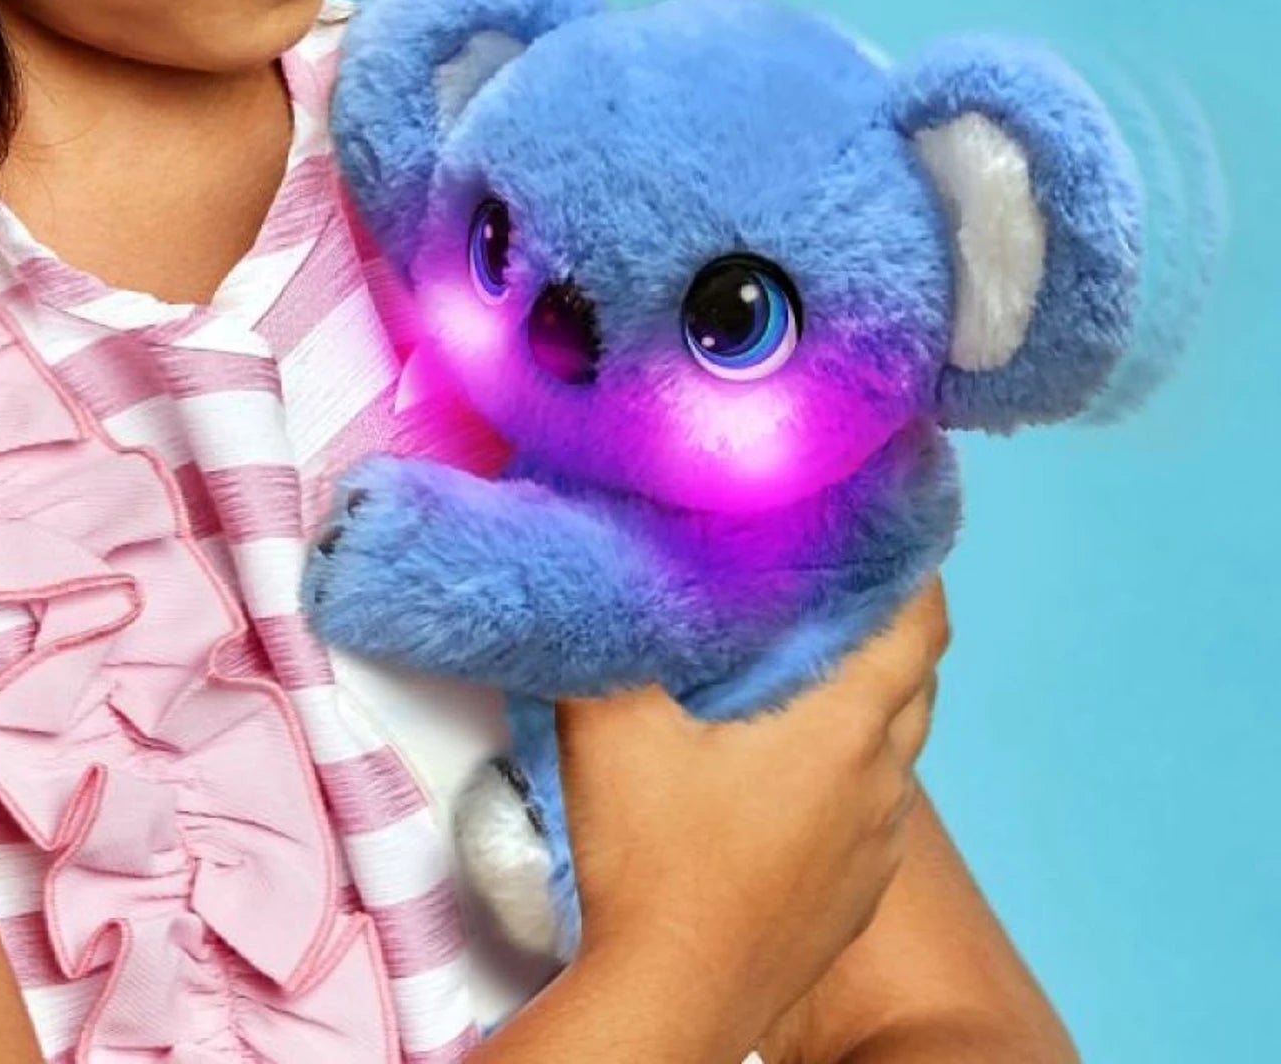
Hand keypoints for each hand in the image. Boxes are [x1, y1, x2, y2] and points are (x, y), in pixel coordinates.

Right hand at [558, 574, 950, 1061]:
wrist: (670, 1000)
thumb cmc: (652, 861)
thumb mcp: (611, 725)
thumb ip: (610, 631)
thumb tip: (598, 558)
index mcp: (844, 731)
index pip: (920, 625)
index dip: (913, 562)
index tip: (884, 516)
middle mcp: (880, 786)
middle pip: (918, 681)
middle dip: (888, 622)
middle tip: (828, 575)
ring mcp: (874, 849)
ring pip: (896, 747)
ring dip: (867, 697)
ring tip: (804, 661)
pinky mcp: (852, 898)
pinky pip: (872, 808)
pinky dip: (849, 766)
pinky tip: (784, 763)